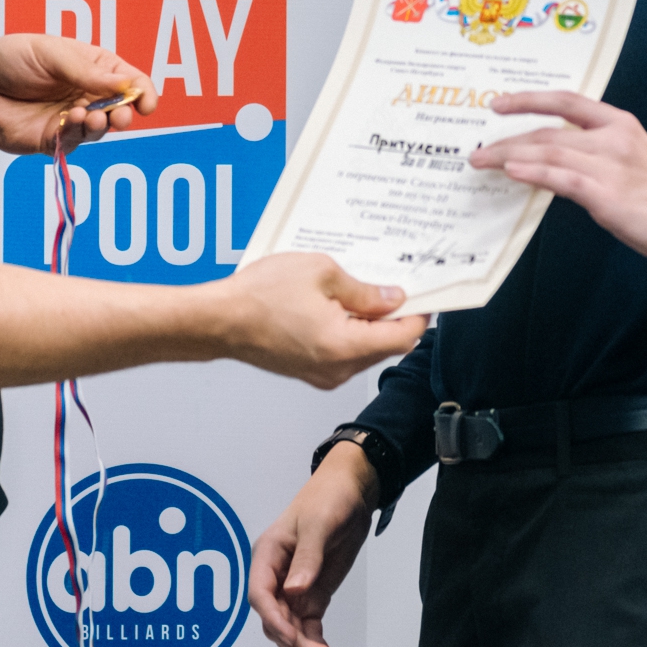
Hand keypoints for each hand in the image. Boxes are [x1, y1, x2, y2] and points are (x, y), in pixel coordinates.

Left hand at [0, 34, 156, 154]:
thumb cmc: (6, 60)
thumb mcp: (48, 51)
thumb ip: (85, 69)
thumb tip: (123, 83)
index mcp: (90, 66)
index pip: (128, 79)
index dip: (142, 90)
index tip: (146, 101)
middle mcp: (84, 94)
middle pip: (120, 108)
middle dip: (126, 113)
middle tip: (120, 115)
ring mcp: (70, 118)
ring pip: (101, 129)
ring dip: (103, 125)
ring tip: (92, 117)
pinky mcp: (52, 139)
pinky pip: (75, 142)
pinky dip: (79, 134)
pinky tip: (72, 121)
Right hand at [211, 254, 427, 390]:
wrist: (218, 319)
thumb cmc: (259, 296)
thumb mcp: (321, 273)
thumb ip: (363, 290)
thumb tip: (392, 299)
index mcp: (345, 346)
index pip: (403, 337)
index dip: (419, 315)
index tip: (427, 295)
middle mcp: (336, 369)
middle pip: (386, 345)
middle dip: (395, 316)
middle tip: (394, 285)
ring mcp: (322, 374)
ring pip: (364, 349)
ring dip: (369, 323)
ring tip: (357, 290)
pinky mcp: (309, 371)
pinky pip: (343, 352)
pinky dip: (349, 331)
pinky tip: (337, 305)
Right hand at [250, 445, 379, 646]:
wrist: (350, 490)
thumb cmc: (328, 497)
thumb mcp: (319, 524)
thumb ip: (307, 557)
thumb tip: (295, 591)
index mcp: (267, 555)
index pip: (260, 594)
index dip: (274, 618)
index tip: (294, 637)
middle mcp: (275, 576)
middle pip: (275, 620)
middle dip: (296, 643)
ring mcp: (293, 589)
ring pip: (291, 631)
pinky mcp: (311, 596)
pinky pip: (308, 628)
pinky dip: (317, 646)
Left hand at [469, 92, 646, 265]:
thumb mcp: (629, 158)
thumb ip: (592, 152)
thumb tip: (546, 158)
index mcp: (618, 123)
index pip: (566, 101)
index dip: (528, 99)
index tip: (498, 103)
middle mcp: (613, 138)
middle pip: (549, 131)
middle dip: (508, 139)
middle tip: (478, 150)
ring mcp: (611, 165)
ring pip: (549, 151)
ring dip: (509, 156)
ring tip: (482, 161)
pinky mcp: (609, 194)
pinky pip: (563, 178)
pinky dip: (534, 172)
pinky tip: (512, 171)